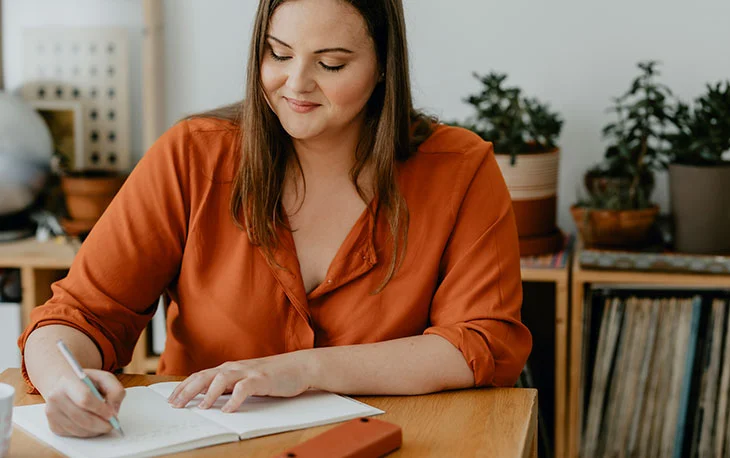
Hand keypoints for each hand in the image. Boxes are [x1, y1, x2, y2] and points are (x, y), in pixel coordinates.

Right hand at [43, 369, 124, 437]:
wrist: (63, 385)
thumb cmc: (86, 382)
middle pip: (82, 418)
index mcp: (68, 381)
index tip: (112, 414)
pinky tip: (92, 425)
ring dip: (95, 430)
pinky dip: (87, 433)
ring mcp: (52, 413)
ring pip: (78, 429)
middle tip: (112, 424)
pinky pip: (74, 434)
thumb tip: (113, 410)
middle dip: (101, 424)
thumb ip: (115, 390)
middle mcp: (56, 397)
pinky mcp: (53, 426)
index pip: (85, 398)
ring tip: (104, 423)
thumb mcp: (104, 378)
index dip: (100, 409)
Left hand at [167, 352, 312, 412]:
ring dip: (209, 394)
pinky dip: (235, 399)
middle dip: (188, 390)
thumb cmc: (274, 375)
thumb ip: (230, 386)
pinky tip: (228, 410)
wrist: (300, 366)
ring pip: (222, 379)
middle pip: (205, 376)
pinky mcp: (262, 379)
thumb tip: (211, 397)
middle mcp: (235, 368)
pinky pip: (244, 388)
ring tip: (201, 408)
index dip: (184, 387)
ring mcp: (248, 372)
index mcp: (230, 368)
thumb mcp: (247, 379)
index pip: (201, 376)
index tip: (172, 399)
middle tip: (175, 405)